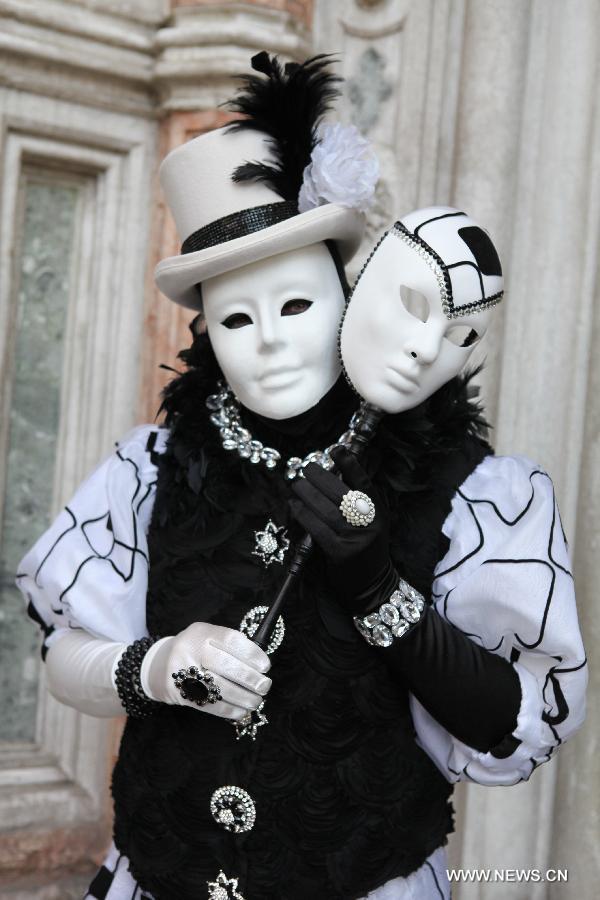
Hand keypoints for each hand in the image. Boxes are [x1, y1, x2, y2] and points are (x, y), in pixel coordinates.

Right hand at [140, 622, 271, 720]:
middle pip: (225, 665)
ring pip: (218, 688)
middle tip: (265, 685)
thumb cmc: (194, 651)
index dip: (251, 653)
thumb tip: (259, 663)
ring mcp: (182, 673)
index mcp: (200, 632)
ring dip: (243, 697)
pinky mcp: (180, 694)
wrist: (159, 666)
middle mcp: (189, 650)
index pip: (230, 640)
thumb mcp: (207, 638)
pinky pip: (209, 704)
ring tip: (256, 700)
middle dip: (249, 678)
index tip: (265, 665)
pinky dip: (229, 710)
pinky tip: (242, 711)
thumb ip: (229, 647)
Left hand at [289, 446, 395, 613]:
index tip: (335, 450)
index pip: (364, 483)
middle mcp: (369, 523)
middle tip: (306, 468)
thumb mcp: (372, 522)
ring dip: (307, 494)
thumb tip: (332, 475)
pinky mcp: (339, 553)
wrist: (373, 585)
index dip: (349, 464)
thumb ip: (358, 501)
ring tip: (296, 484)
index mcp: (378, 512)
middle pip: (341, 493)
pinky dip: (303, 515)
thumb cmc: (367, 547)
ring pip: (326, 509)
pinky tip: (294, 506)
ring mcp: (355, 539)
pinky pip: (317, 529)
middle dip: (321, 477)